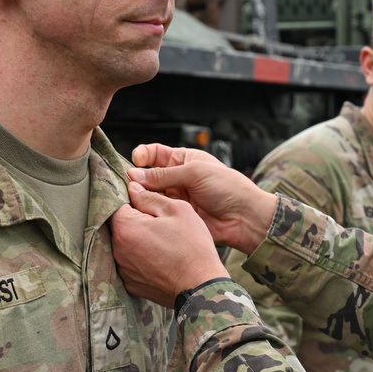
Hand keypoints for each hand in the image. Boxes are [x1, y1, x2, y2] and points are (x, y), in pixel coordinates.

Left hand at [111, 182, 227, 307]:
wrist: (201, 285)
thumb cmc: (192, 246)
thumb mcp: (177, 210)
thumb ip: (150, 197)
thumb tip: (133, 188)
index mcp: (126, 228)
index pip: (117, 204)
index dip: (133, 200)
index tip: (148, 203)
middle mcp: (118, 250)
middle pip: (120, 226)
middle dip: (135, 221)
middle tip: (159, 223)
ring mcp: (123, 269)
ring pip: (125, 246)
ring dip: (138, 241)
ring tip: (162, 243)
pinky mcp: (131, 284)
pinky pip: (131, 264)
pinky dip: (141, 259)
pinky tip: (160, 259)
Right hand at [127, 144, 277, 254]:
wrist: (244, 217)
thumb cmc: (227, 188)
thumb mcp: (195, 173)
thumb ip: (164, 175)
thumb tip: (134, 175)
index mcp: (184, 160)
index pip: (154, 154)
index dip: (142, 156)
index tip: (136, 161)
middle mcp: (176, 178)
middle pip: (147, 175)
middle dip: (137, 178)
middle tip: (129, 184)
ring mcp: (175, 198)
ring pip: (149, 194)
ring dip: (139, 195)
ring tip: (132, 197)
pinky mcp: (175, 216)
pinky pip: (156, 211)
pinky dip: (146, 211)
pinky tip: (141, 211)